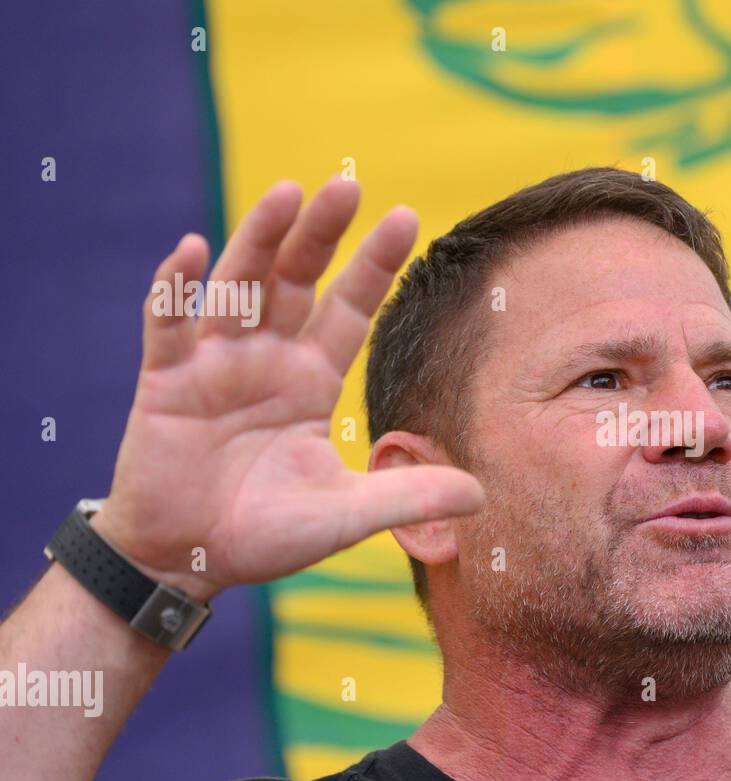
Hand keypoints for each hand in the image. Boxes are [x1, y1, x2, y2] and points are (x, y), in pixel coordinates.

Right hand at [94, 179, 483, 602]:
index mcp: (310, 379)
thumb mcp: (345, 515)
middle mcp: (267, 360)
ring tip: (287, 193)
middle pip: (297, 281)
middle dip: (321, 233)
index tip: (405, 216)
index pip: (349, 308)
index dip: (374, 264)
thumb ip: (406, 496)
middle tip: (347, 184)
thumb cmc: (266, 534)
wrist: (190, 561)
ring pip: (239, 287)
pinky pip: (167, 327)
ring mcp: (213, 365)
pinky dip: (176, 290)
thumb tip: (480, 494)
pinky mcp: (164, 383)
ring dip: (259, 240)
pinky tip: (192, 251)